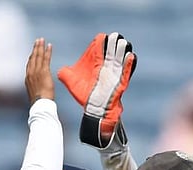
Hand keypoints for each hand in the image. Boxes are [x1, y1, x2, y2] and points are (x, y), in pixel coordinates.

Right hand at [25, 38, 54, 103]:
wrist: (40, 103)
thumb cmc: (39, 102)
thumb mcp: (36, 94)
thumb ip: (36, 88)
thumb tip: (39, 89)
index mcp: (28, 78)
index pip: (29, 64)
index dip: (32, 56)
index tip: (34, 51)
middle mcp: (31, 73)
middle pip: (33, 57)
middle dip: (35, 48)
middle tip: (38, 40)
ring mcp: (37, 71)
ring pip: (38, 56)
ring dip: (40, 47)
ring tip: (42, 40)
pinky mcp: (44, 71)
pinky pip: (45, 59)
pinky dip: (47, 51)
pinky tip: (49, 46)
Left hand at [58, 32, 135, 146]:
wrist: (94, 110)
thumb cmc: (84, 96)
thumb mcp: (73, 83)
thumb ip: (66, 74)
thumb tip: (61, 70)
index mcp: (95, 65)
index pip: (99, 50)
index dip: (100, 43)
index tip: (101, 37)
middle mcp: (105, 68)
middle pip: (111, 52)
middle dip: (113, 43)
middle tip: (115, 36)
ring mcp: (114, 74)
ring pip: (120, 59)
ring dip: (122, 51)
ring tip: (123, 43)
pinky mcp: (120, 82)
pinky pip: (126, 72)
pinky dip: (129, 65)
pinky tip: (131, 56)